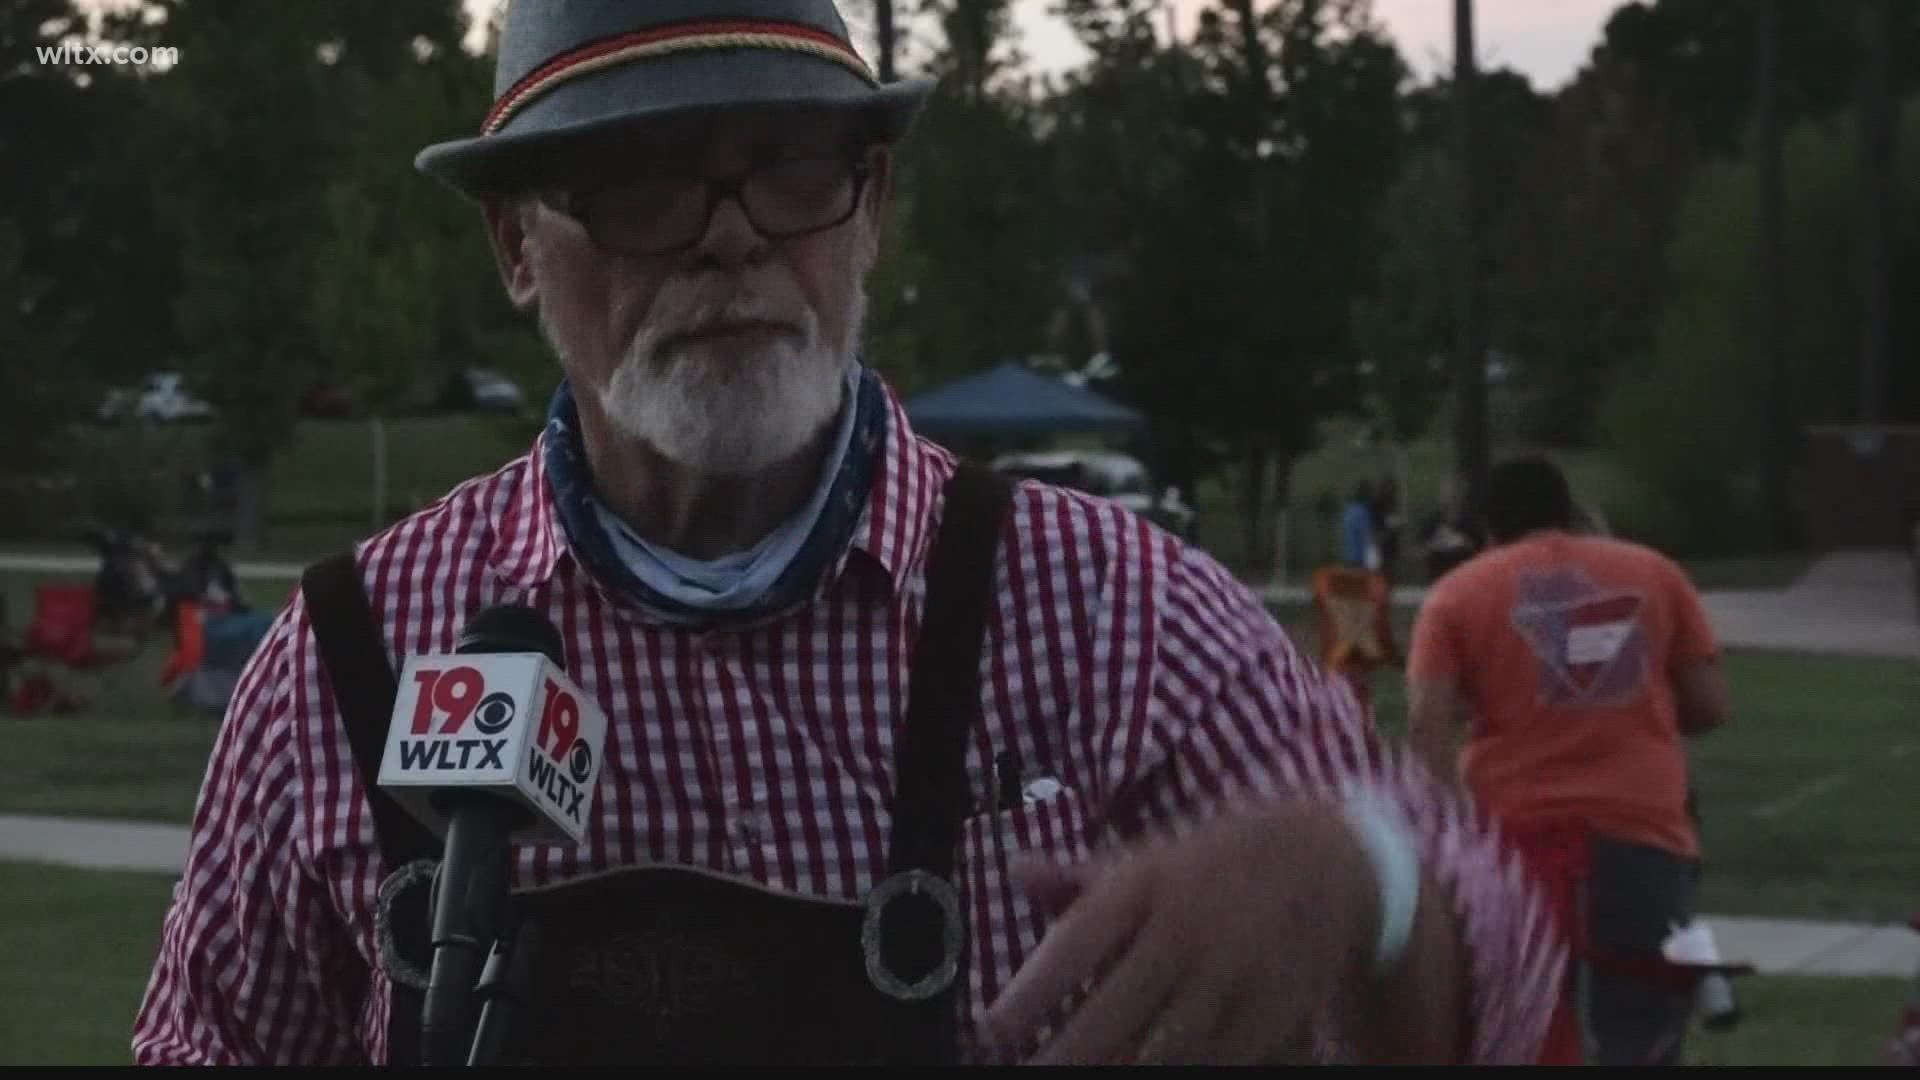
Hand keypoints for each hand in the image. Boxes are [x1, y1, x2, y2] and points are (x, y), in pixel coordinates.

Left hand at [979, 800, 1379, 1063]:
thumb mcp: (1148, 856)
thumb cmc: (1215, 864)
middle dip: (1066, 1051)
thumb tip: (1014, 871)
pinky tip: (1147, 1076)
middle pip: (1116, 1006)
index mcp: (1149, 881)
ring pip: (1165, 1047)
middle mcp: (1189, 927)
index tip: (991, 1027)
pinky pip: (1218, 1061)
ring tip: (1074, 1077)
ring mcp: (1234, 973)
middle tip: (1028, 1071)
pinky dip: (1179, 1074)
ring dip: (1118, 1069)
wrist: (1331, 863)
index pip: (1079, 939)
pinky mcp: (1273, 1011)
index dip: (1032, 989)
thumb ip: (1077, 878)